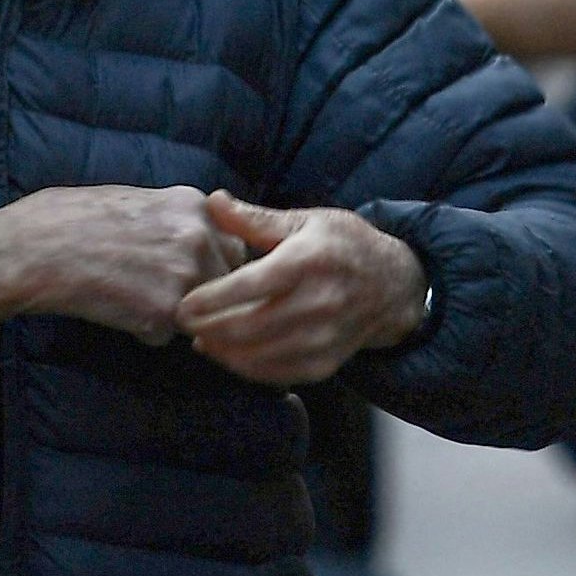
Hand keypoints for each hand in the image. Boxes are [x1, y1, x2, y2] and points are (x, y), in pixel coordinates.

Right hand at [0, 185, 250, 345]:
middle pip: (227, 281)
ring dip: (173, 313)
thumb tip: (204, 241)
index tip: (184, 269)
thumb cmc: (70, 219)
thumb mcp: (136, 201)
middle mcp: (199, 237)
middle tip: (153, 288)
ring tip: (128, 295)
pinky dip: (144, 331)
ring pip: (201, 312)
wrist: (33, 248)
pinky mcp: (163, 313)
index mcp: (193, 205)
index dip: (211, 264)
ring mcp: (185, 276)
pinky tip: (114, 309)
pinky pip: (167, 336)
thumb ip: (176, 220)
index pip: (234, 246)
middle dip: (200, 292)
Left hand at [175, 192, 428, 387]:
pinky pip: (276, 374)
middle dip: (208, 328)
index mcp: (308, 261)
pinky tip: (225, 353)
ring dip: (221, 351)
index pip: (251, 286)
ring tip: (199, 337)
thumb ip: (255, 218)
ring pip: (258, 356)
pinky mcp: (326, 364)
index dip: (211, 299)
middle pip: (248, 327)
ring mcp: (324, 338)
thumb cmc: (343, 245)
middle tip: (182, 321)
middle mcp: (319, 303)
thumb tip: (213, 200)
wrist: (394, 285)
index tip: (182, 304)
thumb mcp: (305, 220)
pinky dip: (244, 368)